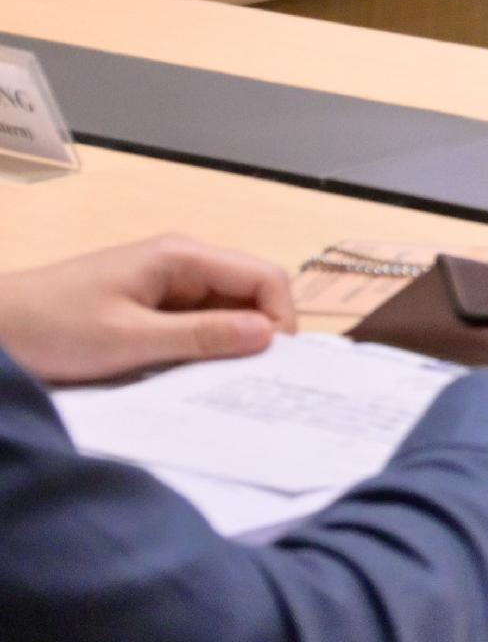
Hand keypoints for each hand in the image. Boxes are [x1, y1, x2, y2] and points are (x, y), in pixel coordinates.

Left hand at [0, 234, 291, 385]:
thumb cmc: (54, 327)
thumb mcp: (129, 339)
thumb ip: (202, 336)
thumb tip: (269, 336)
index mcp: (182, 257)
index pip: (264, 277)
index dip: (279, 319)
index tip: (271, 367)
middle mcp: (182, 263)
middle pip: (249, 293)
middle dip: (258, 335)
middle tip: (252, 382)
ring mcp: (165, 284)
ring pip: (226, 311)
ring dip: (230, 345)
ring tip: (223, 384)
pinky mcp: (149, 306)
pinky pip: (196, 323)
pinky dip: (204, 348)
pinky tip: (194, 376)